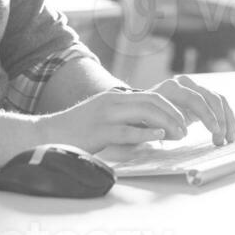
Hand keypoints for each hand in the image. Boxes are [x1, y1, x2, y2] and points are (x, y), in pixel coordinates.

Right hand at [35, 89, 189, 152]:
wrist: (48, 133)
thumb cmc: (79, 130)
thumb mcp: (105, 117)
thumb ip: (126, 118)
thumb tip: (153, 127)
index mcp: (116, 97)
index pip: (152, 96)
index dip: (172, 108)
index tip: (183, 122)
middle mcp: (113, 101)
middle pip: (153, 101)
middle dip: (174, 115)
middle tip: (186, 130)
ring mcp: (105, 115)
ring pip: (145, 112)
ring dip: (166, 123)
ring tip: (178, 135)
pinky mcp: (98, 131)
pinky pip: (127, 131)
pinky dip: (146, 133)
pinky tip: (158, 137)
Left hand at [143, 75, 234, 145]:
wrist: (148, 109)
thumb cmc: (150, 119)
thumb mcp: (154, 124)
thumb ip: (166, 127)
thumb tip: (183, 134)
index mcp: (173, 88)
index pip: (195, 99)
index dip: (208, 115)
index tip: (215, 131)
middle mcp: (186, 84)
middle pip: (212, 98)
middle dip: (221, 120)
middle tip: (224, 140)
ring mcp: (196, 87)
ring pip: (220, 100)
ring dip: (228, 121)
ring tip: (231, 140)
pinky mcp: (203, 95)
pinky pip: (221, 104)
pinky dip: (228, 119)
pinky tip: (234, 134)